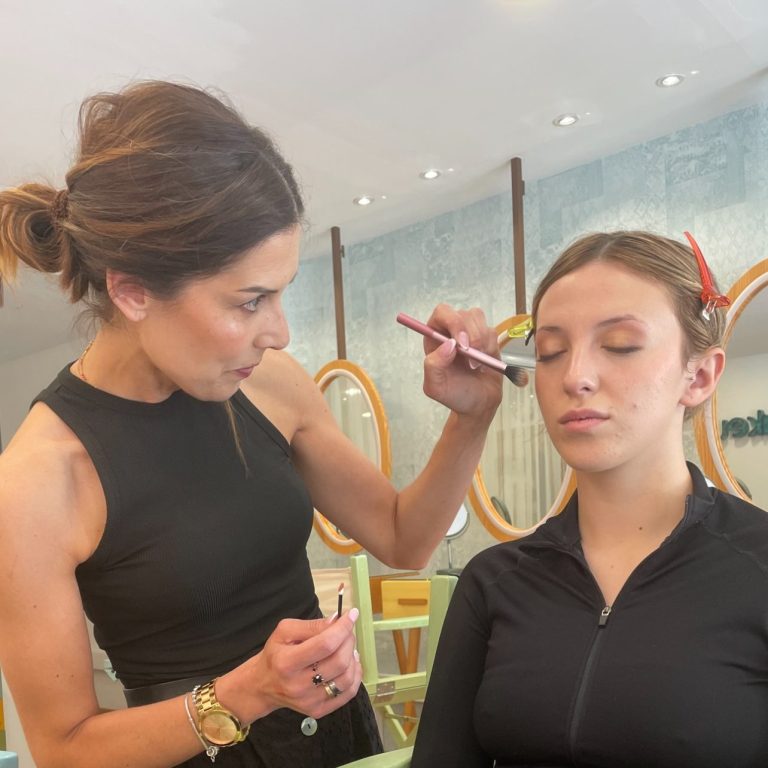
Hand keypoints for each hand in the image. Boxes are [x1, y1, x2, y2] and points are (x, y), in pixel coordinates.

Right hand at [237, 609, 362, 719]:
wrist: (263, 685)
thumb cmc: (275, 654)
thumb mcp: (285, 631)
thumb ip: (311, 625)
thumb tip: (336, 621)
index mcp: (287, 662)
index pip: (325, 644)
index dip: (343, 628)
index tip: (352, 615)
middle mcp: (298, 685)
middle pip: (338, 661)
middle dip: (349, 641)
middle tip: (347, 631)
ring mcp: (309, 700)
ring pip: (346, 678)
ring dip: (353, 657)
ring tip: (348, 647)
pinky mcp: (318, 710)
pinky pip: (347, 693)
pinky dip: (355, 675)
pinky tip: (350, 663)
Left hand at [421, 304, 503, 418]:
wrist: (478, 404)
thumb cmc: (454, 395)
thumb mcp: (435, 387)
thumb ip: (434, 365)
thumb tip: (447, 345)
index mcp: (434, 337)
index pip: (442, 313)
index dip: (453, 322)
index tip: (461, 343)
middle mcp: (451, 331)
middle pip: (463, 314)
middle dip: (471, 334)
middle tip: (472, 357)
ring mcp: (470, 332)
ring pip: (479, 320)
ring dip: (481, 342)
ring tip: (475, 365)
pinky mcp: (486, 338)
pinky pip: (492, 332)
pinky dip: (490, 347)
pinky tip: (484, 363)